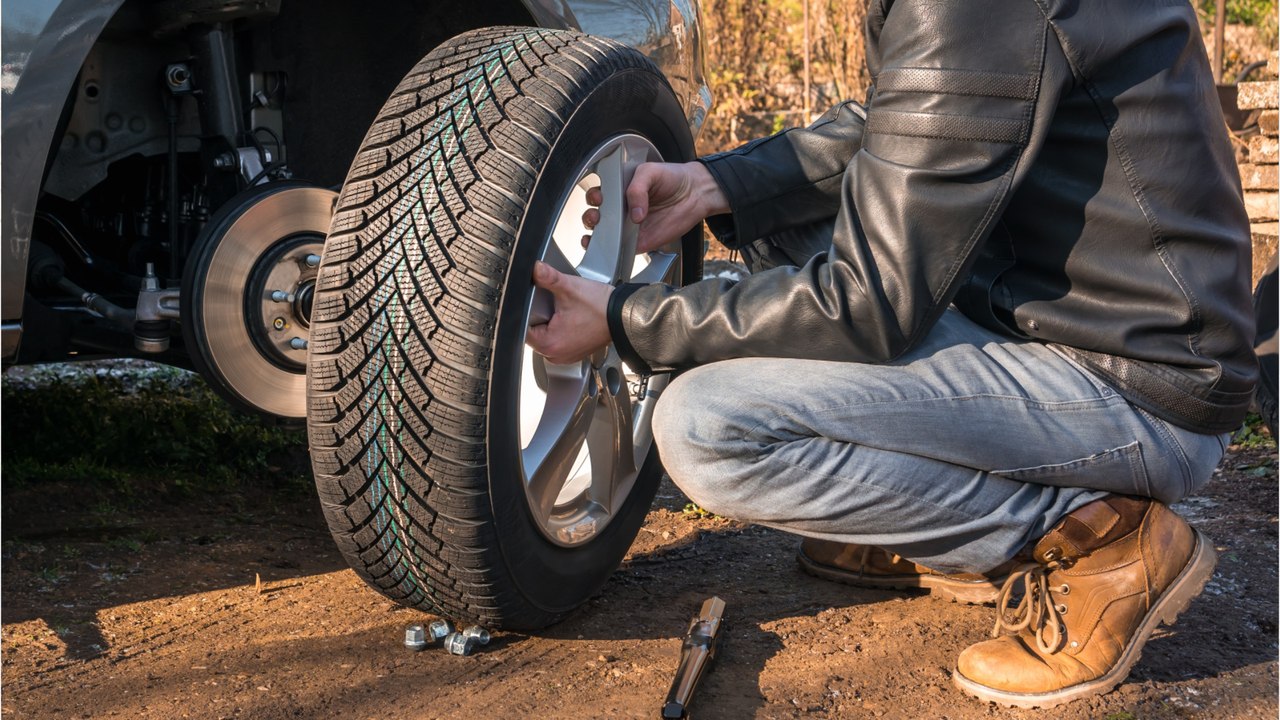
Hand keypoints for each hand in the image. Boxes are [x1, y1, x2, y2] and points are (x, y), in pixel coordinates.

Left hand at [526, 261, 612, 364]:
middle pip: (533, 333)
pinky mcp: (573, 353)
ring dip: (550, 324)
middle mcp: (555, 356)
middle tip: (556, 307)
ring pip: (545, 336)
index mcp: (550, 344)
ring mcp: (565, 356)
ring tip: (565, 313)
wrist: (624, 316)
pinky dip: (560, 330)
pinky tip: (571, 320)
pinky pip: (558, 341)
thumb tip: (535, 268)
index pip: (522, 328)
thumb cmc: (601, 308)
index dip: (527, 312)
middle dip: (540, 317)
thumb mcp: (570, 288)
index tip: (538, 303)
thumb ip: (549, 277)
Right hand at [581, 161, 728, 254]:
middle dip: (590, 216)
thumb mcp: (650, 172)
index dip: (594, 197)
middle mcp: (622, 209)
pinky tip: (612, 247)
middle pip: (596, 216)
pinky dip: (614, 252)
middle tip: (597, 215)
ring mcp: (629, 227)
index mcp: (620, 190)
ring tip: (601, 229)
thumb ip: (637, 188)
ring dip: (596, 235)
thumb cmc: (672, 178)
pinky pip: (622, 250)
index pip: (598, 195)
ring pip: (605, 235)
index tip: (598, 197)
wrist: (695, 193)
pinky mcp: (640, 242)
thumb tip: (633, 214)